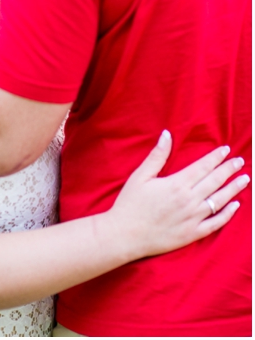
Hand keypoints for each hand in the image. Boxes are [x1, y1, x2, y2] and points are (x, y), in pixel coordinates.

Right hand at [104, 130, 247, 261]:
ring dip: (234, 188)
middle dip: (229, 170)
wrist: (126, 234)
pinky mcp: (193, 233)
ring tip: (244, 179)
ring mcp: (194, 218)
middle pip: (215, 181)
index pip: (202, 167)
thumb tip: (167, 135)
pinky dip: (228, 213)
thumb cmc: (129, 204)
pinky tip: (235, 206)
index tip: (226, 150)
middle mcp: (189, 200)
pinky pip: (217, 222)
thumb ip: (157, 156)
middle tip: (240, 161)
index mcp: (176, 184)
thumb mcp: (140, 176)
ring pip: (220, 200)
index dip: (215, 157)